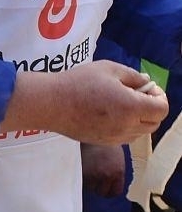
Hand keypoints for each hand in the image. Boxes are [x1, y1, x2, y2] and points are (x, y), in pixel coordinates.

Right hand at [1, 61, 167, 144]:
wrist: (50, 103)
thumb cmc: (78, 82)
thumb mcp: (110, 69)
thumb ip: (134, 77)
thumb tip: (147, 85)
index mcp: (131, 107)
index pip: (162, 109)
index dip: (159, 97)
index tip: (147, 89)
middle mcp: (125, 126)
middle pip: (154, 123)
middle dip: (151, 109)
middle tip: (137, 95)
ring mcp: (113, 137)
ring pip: (140, 133)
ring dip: (139, 119)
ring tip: (121, 104)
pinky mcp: (102, 142)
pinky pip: (124, 138)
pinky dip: (125, 127)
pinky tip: (111, 114)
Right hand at [81, 142, 126, 196]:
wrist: (91, 128)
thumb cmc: (103, 140)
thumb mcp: (116, 155)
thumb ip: (116, 169)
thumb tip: (112, 180)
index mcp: (118, 171)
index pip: (115, 192)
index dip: (109, 191)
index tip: (106, 188)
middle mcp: (106, 174)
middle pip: (100, 192)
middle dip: (97, 187)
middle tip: (94, 179)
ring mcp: (92, 174)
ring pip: (88, 187)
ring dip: (87, 181)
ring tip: (86, 169)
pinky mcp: (80, 171)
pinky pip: (79, 180)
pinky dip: (79, 176)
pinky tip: (80, 166)